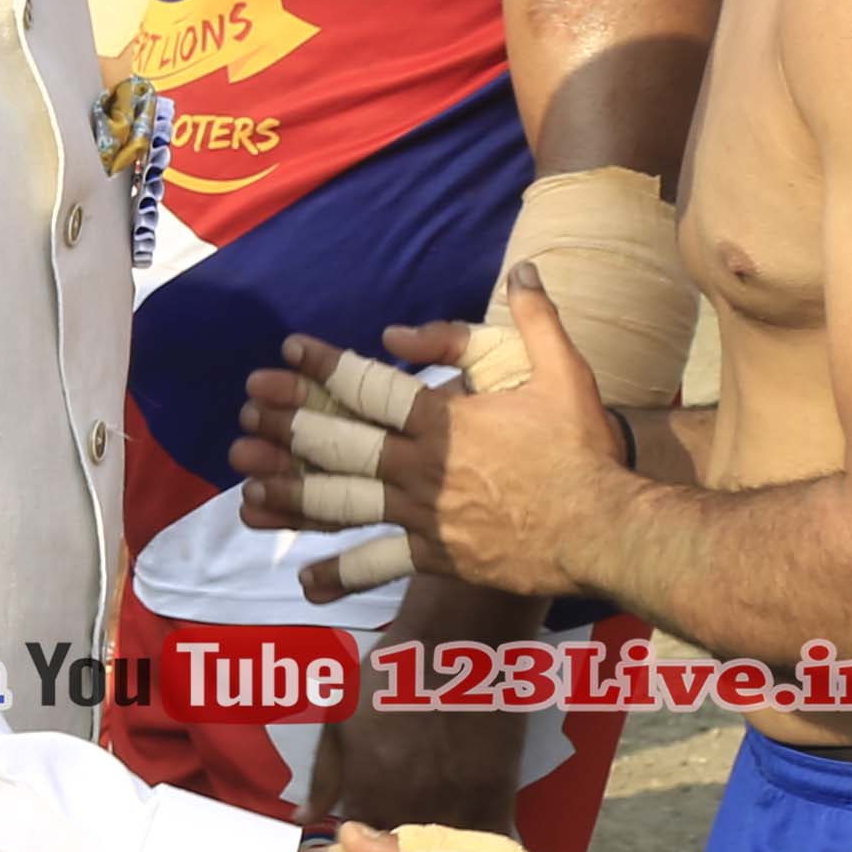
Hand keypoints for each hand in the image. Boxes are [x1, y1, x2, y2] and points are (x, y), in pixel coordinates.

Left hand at [236, 277, 625, 600]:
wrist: (603, 530)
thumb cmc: (584, 450)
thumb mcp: (565, 371)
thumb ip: (536, 318)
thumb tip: (523, 268)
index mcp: (444, 420)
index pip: (372, 386)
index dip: (326, 364)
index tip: (290, 349)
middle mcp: (422, 467)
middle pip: (342, 443)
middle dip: (291, 422)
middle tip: (248, 409)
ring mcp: (423, 515)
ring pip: (344, 502)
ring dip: (293, 493)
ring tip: (250, 485)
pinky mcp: (436, 557)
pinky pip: (379, 564)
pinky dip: (339, 574)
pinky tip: (304, 583)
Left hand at [312, 683, 529, 836]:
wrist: (458, 642)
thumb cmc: (391, 671)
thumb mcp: (340, 716)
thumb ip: (323, 774)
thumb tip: (303, 819)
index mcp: (365, 792)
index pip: (357, 844)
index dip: (364, 834)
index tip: (372, 819)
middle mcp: (406, 809)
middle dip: (397, 846)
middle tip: (408, 812)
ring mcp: (453, 807)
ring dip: (438, 850)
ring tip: (438, 820)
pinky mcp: (496, 798)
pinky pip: (486, 845)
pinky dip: (479, 845)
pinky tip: (473, 826)